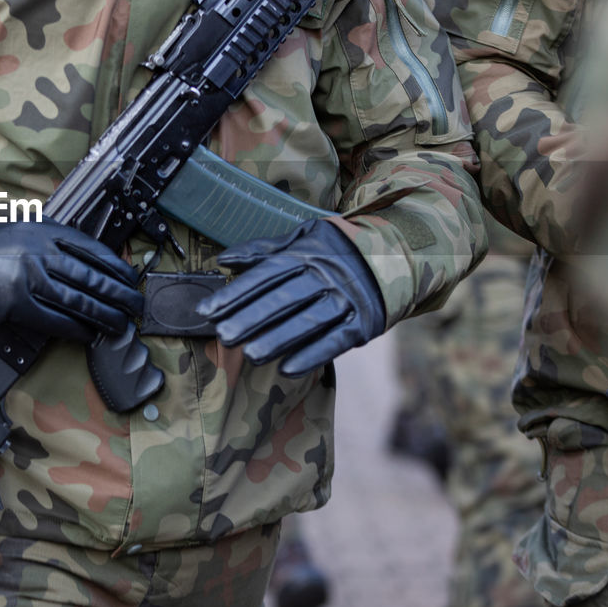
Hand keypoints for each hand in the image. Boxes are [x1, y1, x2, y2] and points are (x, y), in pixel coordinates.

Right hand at [0, 218, 142, 340]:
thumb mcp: (20, 226)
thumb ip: (50, 235)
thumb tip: (84, 254)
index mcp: (43, 231)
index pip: (91, 249)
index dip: (115, 266)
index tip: (130, 277)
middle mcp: (40, 254)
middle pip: (91, 276)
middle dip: (119, 294)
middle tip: (135, 305)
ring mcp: (29, 280)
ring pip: (78, 300)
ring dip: (104, 315)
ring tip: (120, 324)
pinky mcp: (17, 305)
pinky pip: (54, 320)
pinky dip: (76, 329)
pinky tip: (90, 334)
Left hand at [196, 220, 384, 375]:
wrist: (399, 255)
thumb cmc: (339, 249)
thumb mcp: (304, 238)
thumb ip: (264, 250)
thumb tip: (224, 260)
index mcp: (306, 254)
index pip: (264, 275)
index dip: (235, 293)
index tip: (208, 311)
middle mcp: (325, 275)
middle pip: (283, 299)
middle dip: (251, 318)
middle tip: (224, 336)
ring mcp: (346, 299)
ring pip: (307, 321)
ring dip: (278, 340)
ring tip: (250, 355)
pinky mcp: (364, 323)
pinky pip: (335, 341)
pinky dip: (312, 355)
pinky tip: (287, 369)